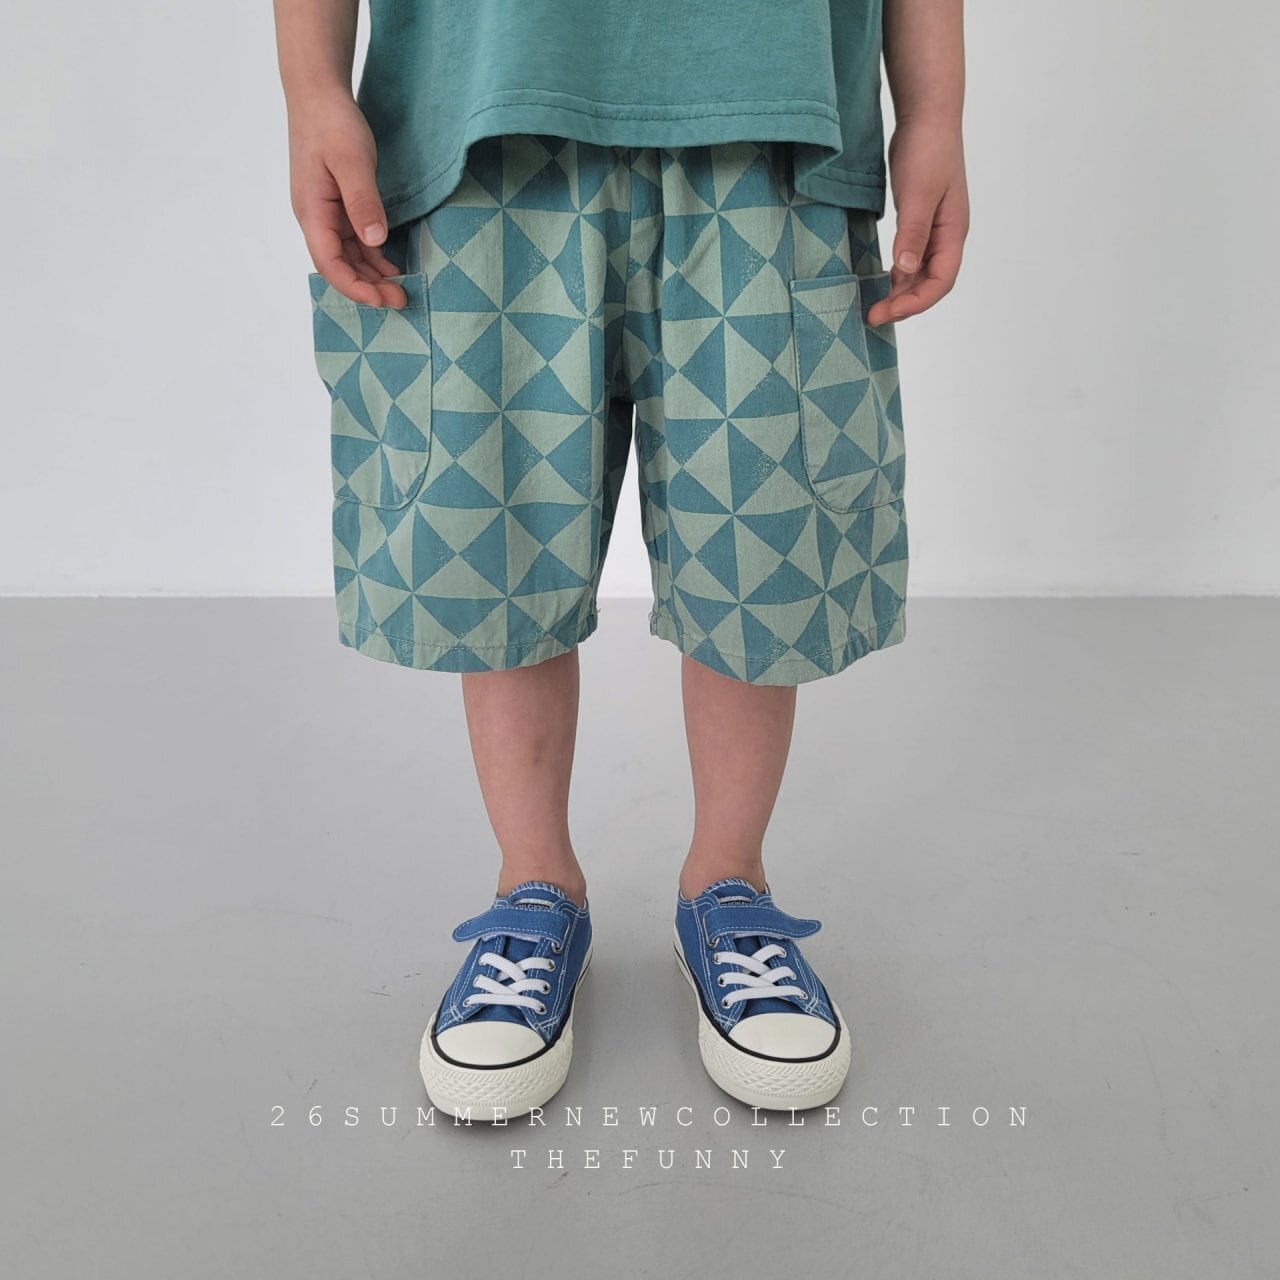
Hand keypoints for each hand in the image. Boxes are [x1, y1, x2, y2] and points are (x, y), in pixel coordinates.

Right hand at [288, 90, 406, 307]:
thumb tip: (374, 241)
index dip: (354, 286)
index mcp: (312, 211)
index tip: (381, 300)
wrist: (318, 94)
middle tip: (401, 300)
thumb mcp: (351, 161)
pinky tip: (391, 268)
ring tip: (400, 290)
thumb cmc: (331, 123)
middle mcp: (316, 219)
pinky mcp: (339, 207)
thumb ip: (362, 202)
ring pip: (348, 257)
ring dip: (372, 276)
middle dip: (367, 288)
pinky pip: (355, 241)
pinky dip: (373, 257)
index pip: (329, 263)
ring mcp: (327, 214)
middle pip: (339, 266)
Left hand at [866, 117, 968, 326]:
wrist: (926, 116)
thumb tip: (904, 271)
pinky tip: (883, 281)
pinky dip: (898, 275)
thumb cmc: (927, 150)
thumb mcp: (918, 193)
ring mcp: (935, 229)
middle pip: (931, 283)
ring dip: (901, 292)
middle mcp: (947, 236)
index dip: (916, 303)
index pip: (941, 281)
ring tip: (876, 306)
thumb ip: (912, 233)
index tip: (886, 312)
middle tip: (873, 316)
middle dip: (905, 304)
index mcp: (954, 232)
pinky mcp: (920, 221)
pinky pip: (912, 258)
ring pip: (921, 274)